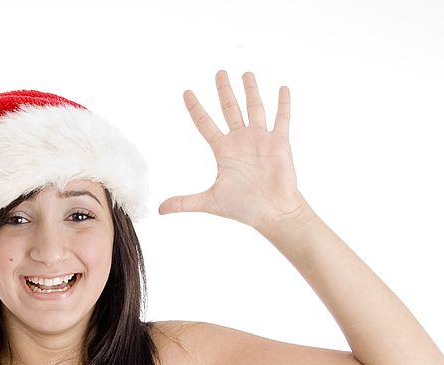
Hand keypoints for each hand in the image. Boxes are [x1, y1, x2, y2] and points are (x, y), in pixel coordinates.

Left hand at [158, 70, 306, 230]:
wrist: (272, 214)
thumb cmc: (243, 208)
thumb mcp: (209, 202)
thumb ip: (184, 202)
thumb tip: (159, 210)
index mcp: (223, 150)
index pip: (205, 124)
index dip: (196, 108)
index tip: (186, 92)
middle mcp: (240, 141)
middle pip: (230, 109)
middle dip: (224, 91)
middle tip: (220, 72)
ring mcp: (260, 140)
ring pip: (254, 108)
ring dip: (251, 91)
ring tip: (246, 73)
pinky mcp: (279, 143)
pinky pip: (282, 119)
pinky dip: (283, 104)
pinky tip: (282, 88)